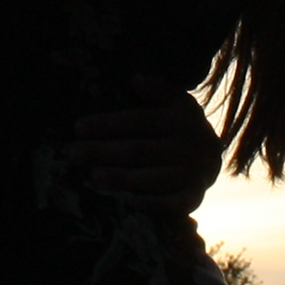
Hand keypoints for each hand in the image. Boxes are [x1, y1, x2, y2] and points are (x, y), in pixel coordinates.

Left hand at [69, 81, 222, 212]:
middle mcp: (188, 147)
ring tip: (94, 177)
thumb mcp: (176, 101)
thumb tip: (135, 80)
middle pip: (140, 150)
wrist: (211, 158)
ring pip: (154, 178)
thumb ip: (158, 89)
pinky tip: (130, 203)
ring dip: (123, 179)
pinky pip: (173, 203)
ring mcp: (192, 174)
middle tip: (74, 154)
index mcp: (181, 119)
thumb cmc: (180, 126)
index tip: (78, 127)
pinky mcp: (193, 197)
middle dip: (104, 152)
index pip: (139, 121)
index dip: (108, 124)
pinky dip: (153, 204)